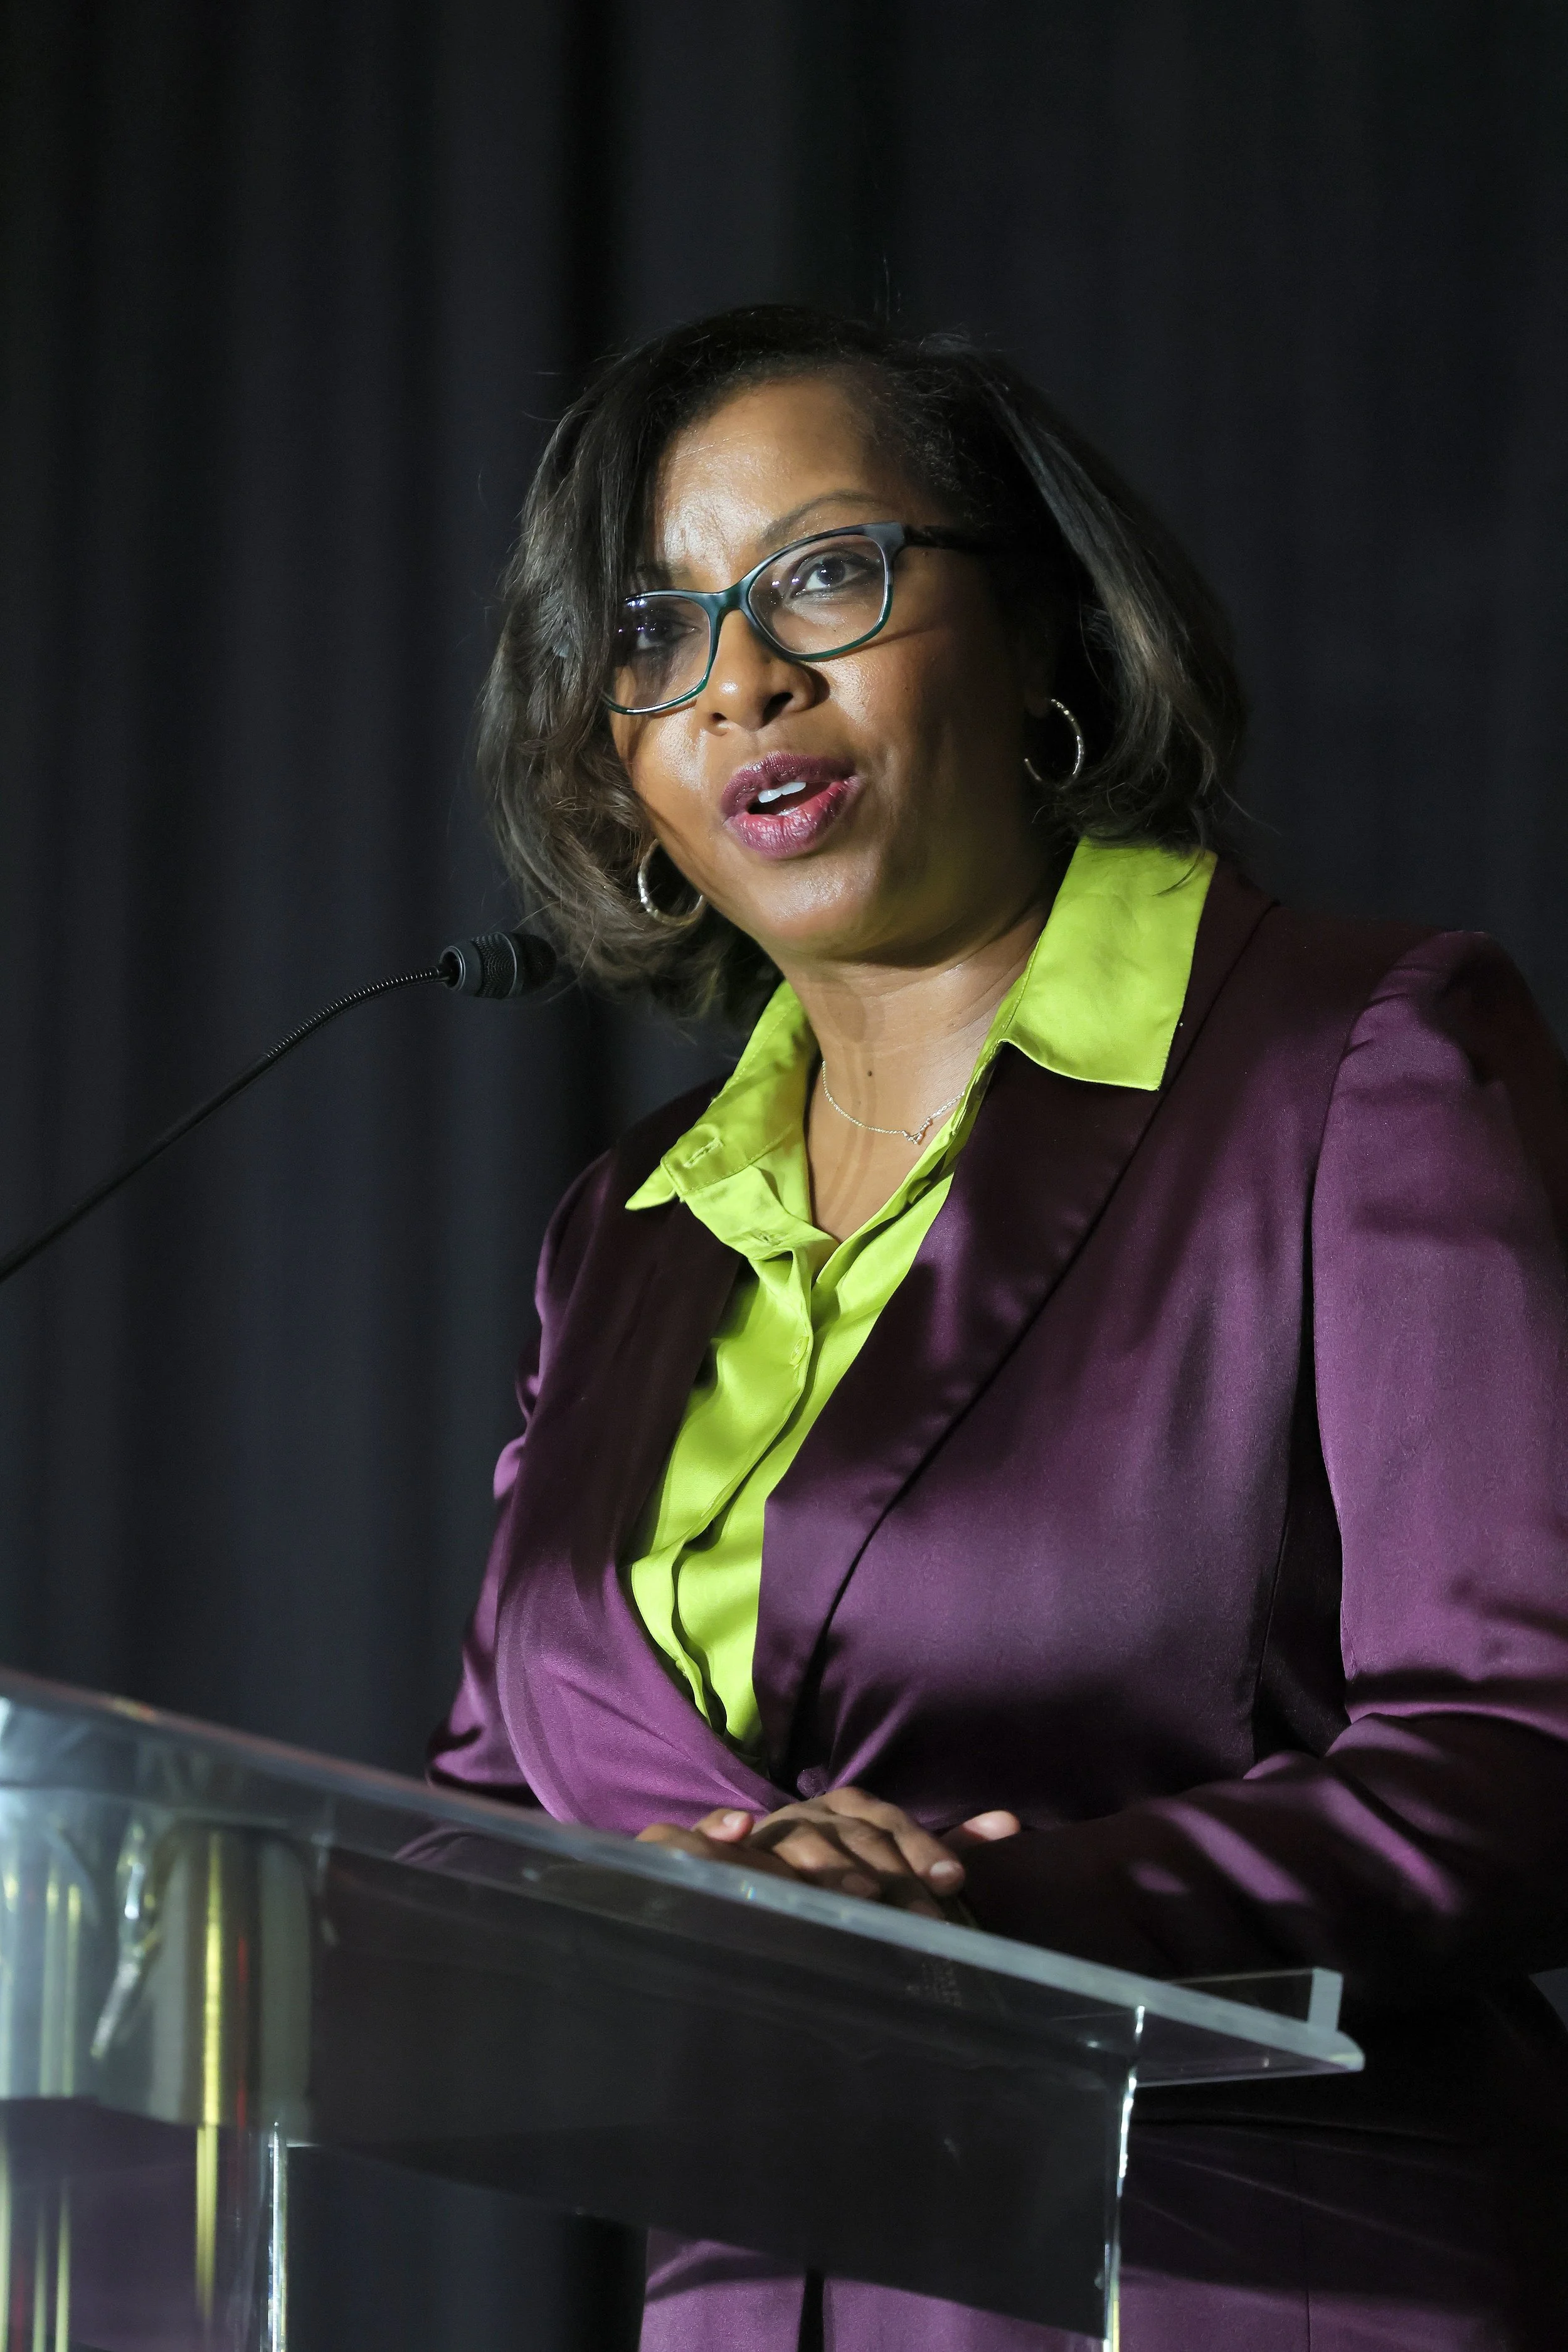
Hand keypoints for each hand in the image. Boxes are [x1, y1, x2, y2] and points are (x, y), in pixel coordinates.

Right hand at [637, 1785, 1019, 1918]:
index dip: (922, 1850)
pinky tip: (735, 1835)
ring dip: (828, 1864)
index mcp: (848, 1812)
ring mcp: (761, 1830)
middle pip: (852, 1835)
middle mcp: (808, 1814)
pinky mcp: (710, 1850)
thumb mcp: (883, 1861)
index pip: (889, 1823)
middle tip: (925, 1919)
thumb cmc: (826, 1875)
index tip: (954, 1886)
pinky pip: (707, 1834)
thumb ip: (938, 1849)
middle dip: (890, 1874)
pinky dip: (717, 1828)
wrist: (740, 1871)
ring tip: (858, 1896)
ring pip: (798, 1839)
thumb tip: (1011, 1825)